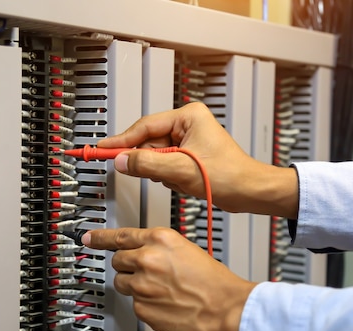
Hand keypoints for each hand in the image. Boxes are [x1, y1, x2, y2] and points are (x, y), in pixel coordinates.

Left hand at [82, 227, 257, 330]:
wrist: (227, 308)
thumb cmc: (215, 282)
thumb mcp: (187, 250)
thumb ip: (161, 249)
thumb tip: (146, 253)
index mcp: (160, 239)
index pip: (120, 236)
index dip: (101, 238)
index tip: (89, 239)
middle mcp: (147, 259)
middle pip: (118, 261)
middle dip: (128, 266)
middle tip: (146, 273)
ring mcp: (142, 285)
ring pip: (123, 283)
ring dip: (136, 286)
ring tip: (160, 291)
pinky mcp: (142, 308)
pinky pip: (135, 304)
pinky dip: (146, 305)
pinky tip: (165, 304)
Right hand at [97, 102, 298, 217]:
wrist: (251, 192)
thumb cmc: (230, 175)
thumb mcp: (181, 169)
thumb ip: (147, 164)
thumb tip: (121, 160)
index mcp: (187, 117)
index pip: (144, 127)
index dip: (121, 140)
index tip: (102, 149)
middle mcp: (187, 125)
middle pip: (148, 143)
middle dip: (149, 162)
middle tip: (145, 172)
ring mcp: (188, 142)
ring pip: (156, 157)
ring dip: (162, 173)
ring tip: (180, 179)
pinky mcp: (189, 157)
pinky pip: (165, 166)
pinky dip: (169, 178)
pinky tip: (184, 183)